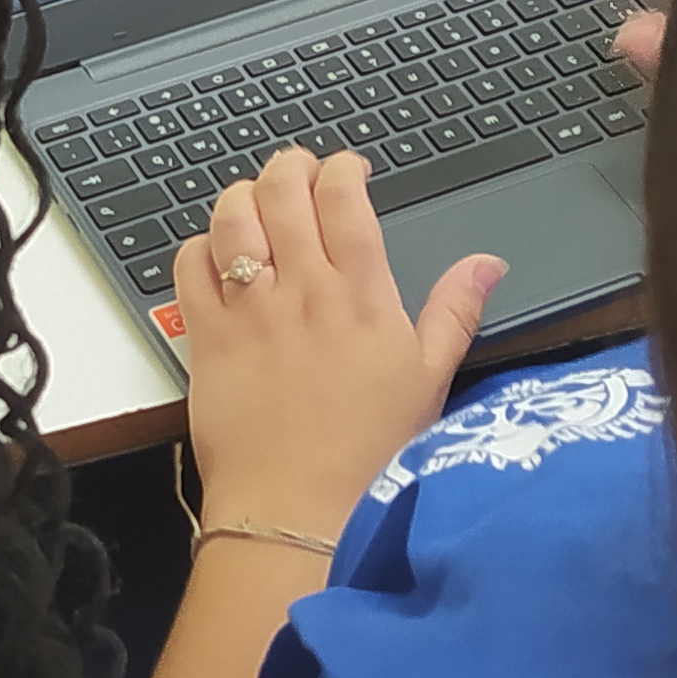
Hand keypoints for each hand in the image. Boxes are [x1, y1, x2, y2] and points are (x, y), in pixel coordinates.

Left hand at [177, 147, 503, 537]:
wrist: (297, 510)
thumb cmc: (368, 456)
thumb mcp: (429, 381)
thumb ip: (454, 312)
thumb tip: (487, 264)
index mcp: (361, 296)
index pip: (344, 197)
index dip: (341, 168)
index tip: (346, 171)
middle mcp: (303, 291)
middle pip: (283, 191)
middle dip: (288, 167)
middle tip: (296, 173)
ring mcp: (250, 312)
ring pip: (232, 216)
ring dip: (240, 196)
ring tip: (253, 202)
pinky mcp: (208, 339)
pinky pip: (189, 266)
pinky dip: (198, 247)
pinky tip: (213, 256)